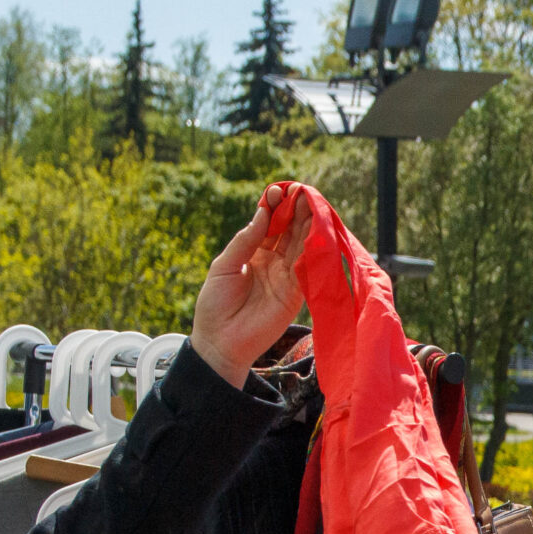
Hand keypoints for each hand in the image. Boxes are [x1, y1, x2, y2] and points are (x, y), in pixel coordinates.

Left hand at [190, 183, 309, 388]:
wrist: (221, 342)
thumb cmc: (215, 304)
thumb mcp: (224, 266)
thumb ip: (245, 240)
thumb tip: (263, 213)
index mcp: (254, 253)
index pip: (269, 225)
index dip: (275, 207)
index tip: (280, 190)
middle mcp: (273, 262)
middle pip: (289, 232)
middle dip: (296, 212)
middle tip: (304, 193)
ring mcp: (286, 277)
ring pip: (301, 246)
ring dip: (308, 226)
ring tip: (313, 205)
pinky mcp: (296, 293)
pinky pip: (307, 268)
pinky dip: (313, 251)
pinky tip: (317, 233)